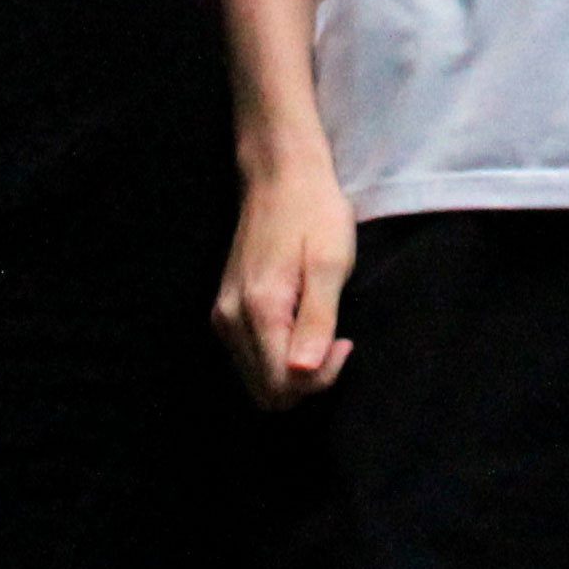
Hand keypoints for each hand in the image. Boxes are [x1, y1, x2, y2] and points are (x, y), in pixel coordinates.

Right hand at [216, 151, 357, 407]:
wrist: (280, 175)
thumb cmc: (314, 213)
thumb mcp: (329, 264)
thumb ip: (316, 321)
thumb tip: (302, 373)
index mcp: (258, 309)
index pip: (284, 386)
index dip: (322, 379)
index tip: (345, 342)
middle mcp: (230, 319)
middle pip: (266, 393)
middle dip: (306, 383)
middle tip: (335, 341)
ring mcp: (222, 315)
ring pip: (256, 380)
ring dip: (292, 372)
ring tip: (320, 329)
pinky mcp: (225, 309)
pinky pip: (249, 359)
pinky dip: (277, 357)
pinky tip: (300, 325)